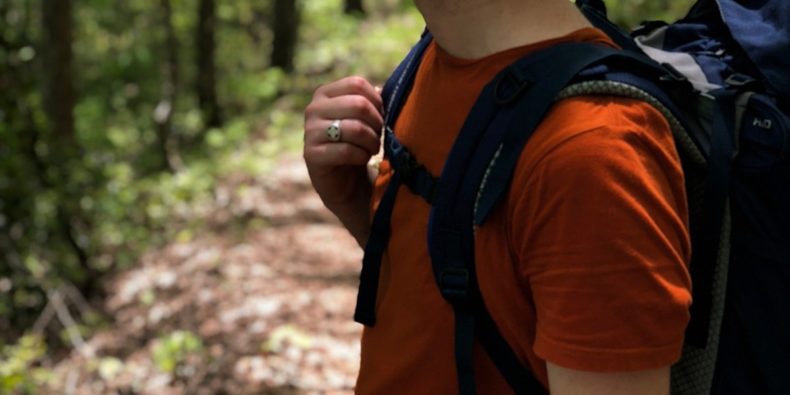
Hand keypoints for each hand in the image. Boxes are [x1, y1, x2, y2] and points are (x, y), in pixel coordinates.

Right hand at [303, 76, 383, 243]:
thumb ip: (372, 101)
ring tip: (372, 149)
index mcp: (325, 94)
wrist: (344, 182)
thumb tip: (385, 90)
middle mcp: (313, 109)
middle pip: (358, 105)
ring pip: (354, 128)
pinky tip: (362, 159)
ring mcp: (309, 132)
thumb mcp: (364, 119)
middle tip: (379, 137)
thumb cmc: (358, 144)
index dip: (377, 101)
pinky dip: (361, 156)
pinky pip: (346, 151)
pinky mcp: (311, 155)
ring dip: (371, 142)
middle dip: (377, 124)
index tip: (381, 118)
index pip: (357, 84)